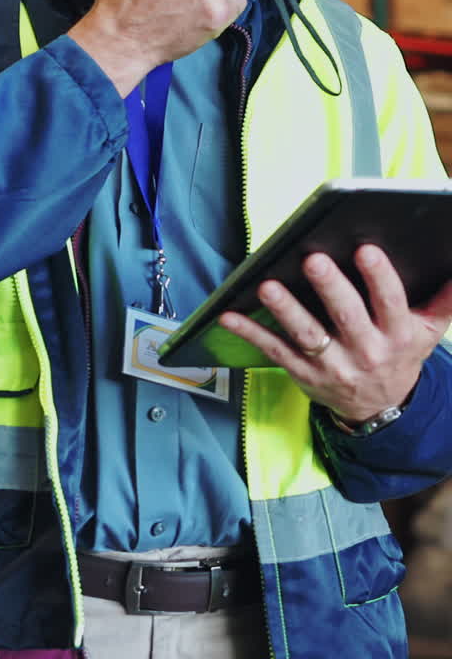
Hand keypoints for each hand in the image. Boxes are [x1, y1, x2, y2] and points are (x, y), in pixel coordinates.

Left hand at [218, 244, 451, 424]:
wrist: (381, 408)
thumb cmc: (400, 353)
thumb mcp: (428, 330)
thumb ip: (444, 297)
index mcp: (397, 335)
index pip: (390, 303)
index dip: (379, 277)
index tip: (366, 250)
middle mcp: (366, 352)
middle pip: (346, 316)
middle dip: (330, 287)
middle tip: (313, 260)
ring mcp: (332, 366)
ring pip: (307, 335)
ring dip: (285, 310)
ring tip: (268, 285)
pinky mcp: (304, 374)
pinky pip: (275, 352)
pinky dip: (250, 333)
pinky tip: (229, 315)